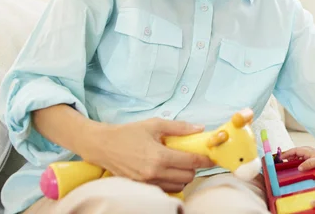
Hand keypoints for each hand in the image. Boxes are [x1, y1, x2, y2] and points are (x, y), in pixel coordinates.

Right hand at [81, 118, 214, 191]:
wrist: (103, 146)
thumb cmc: (129, 133)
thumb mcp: (155, 124)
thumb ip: (179, 127)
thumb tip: (200, 128)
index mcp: (159, 156)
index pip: (190, 162)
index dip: (204, 160)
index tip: (211, 158)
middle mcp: (154, 173)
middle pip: (187, 177)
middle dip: (194, 168)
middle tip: (192, 158)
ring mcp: (147, 182)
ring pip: (178, 186)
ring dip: (183, 176)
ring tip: (179, 165)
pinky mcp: (142, 187)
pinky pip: (166, 189)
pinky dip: (172, 182)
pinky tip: (168, 171)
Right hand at [281, 146, 314, 174]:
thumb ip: (308, 164)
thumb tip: (299, 168)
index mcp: (308, 151)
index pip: (294, 151)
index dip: (287, 153)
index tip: (280, 158)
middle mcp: (308, 153)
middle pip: (295, 154)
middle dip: (288, 157)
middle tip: (282, 163)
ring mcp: (310, 158)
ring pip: (299, 159)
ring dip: (293, 162)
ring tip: (288, 167)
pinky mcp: (313, 163)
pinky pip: (303, 163)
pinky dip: (299, 166)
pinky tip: (298, 170)